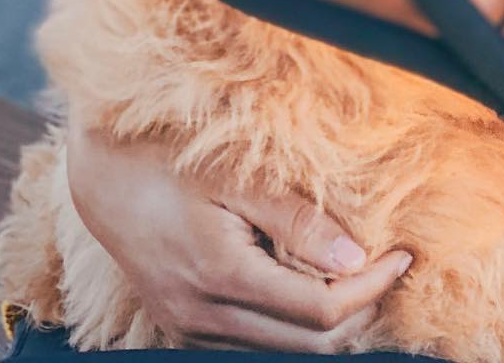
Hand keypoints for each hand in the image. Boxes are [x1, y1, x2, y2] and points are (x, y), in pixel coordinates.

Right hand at [66, 122, 411, 349]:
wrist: (99, 175)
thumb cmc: (171, 160)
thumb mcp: (238, 177)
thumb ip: (297, 219)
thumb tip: (355, 259)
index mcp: (219, 279)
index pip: (319, 313)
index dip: (372, 288)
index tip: (404, 254)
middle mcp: (202, 316)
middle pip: (306, 345)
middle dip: (360, 310)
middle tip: (392, 265)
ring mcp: (190, 326)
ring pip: (281, 349)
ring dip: (329, 320)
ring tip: (364, 272)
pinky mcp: (184, 322)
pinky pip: (254, 339)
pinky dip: (293, 320)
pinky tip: (314, 281)